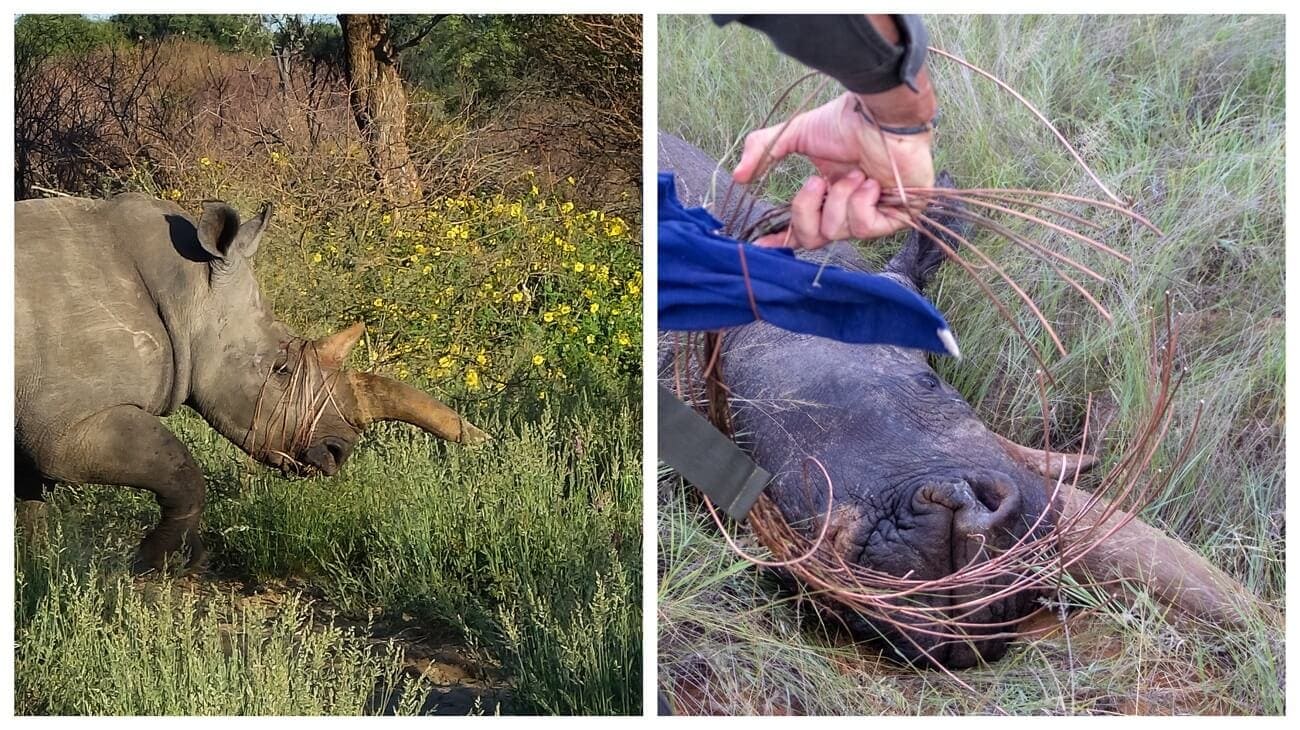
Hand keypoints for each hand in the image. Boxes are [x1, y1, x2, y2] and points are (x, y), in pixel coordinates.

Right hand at [733, 92, 934, 247]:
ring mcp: (874, 216)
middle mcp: (848, 210)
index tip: (760, 243)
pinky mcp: (899, 218)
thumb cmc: (847, 122)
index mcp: (827, 196)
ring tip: (855, 173)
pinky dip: (860, 203)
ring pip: (837, 233)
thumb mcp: (796, 134)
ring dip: (839, 200)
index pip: (802, 230)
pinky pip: (864, 229)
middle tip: (816, 181)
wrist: (880, 113)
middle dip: (807, 211)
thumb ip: (764, 151)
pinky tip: (870, 182)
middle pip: (813, 239)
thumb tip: (738, 176)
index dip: (781, 239)